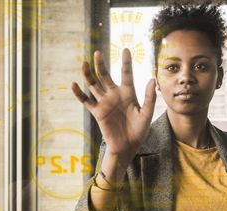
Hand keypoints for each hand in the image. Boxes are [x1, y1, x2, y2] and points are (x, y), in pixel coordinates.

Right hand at [71, 48, 156, 162]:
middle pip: (106, 76)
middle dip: (101, 65)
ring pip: (94, 85)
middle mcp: (115, 95)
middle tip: (97, 52)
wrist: (127, 146)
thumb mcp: (146, 114)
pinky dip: (79, 93)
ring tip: (84, 63)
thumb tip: (152, 80)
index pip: (126, 74)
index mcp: (129, 93)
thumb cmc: (139, 131)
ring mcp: (105, 102)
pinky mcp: (97, 112)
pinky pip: (86, 101)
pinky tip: (74, 84)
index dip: (126, 62)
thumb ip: (149, 97)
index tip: (125, 49)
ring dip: (88, 74)